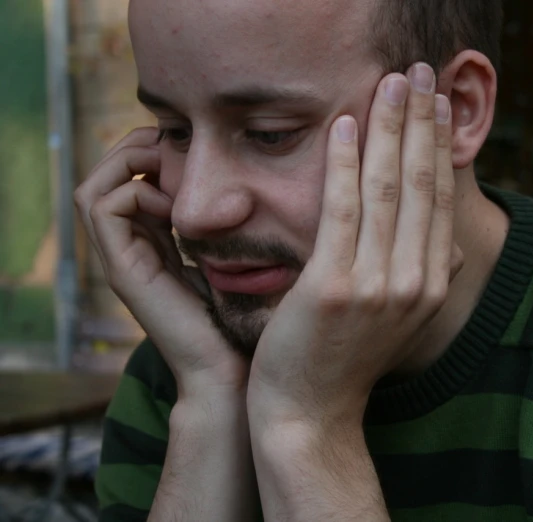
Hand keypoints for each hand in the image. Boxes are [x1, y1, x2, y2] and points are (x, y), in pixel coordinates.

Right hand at [74, 129, 246, 397]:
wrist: (231, 368)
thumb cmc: (244, 316)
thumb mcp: (238, 257)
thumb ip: (230, 226)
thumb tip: (251, 187)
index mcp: (154, 242)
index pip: (131, 180)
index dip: (151, 151)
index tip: (192, 145)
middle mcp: (131, 248)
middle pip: (104, 177)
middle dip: (136, 148)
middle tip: (175, 143)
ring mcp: (122, 260)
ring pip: (94, 188)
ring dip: (131, 164)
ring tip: (173, 168)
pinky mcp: (123, 272)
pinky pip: (103, 208)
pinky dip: (136, 193)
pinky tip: (175, 206)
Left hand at [248, 63, 459, 426]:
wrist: (310, 413)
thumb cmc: (347, 361)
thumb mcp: (401, 322)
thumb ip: (427, 279)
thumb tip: (454, 250)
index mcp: (431, 284)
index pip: (441, 198)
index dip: (440, 144)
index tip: (435, 103)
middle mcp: (414, 281)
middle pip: (422, 183)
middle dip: (421, 121)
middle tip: (420, 72)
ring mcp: (376, 285)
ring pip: (387, 189)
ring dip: (388, 130)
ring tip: (389, 83)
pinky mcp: (333, 287)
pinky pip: (341, 211)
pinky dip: (343, 164)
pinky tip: (342, 126)